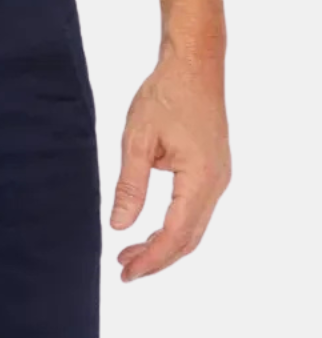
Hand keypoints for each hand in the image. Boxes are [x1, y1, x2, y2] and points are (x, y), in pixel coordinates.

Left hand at [111, 46, 230, 280]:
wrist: (194, 65)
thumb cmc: (165, 94)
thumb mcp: (138, 139)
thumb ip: (130, 185)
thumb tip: (119, 226)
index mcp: (200, 179)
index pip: (176, 234)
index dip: (151, 258)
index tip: (126, 272)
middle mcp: (216, 184)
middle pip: (189, 238)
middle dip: (157, 258)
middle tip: (124, 269)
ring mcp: (218, 177)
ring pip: (194, 226)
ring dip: (165, 244)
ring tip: (132, 253)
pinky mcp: (213, 169)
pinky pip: (196, 210)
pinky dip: (175, 225)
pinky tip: (153, 228)